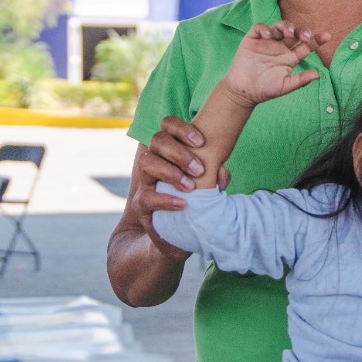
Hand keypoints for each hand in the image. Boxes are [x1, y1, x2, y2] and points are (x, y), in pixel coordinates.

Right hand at [131, 118, 230, 254]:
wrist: (180, 235)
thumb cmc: (196, 201)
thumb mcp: (210, 186)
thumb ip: (217, 176)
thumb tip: (220, 173)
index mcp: (169, 150)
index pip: (167, 126)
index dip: (181, 128)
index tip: (201, 141)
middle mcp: (154, 161)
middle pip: (157, 140)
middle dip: (179, 152)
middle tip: (199, 170)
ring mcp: (145, 182)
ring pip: (146, 162)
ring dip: (170, 172)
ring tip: (190, 187)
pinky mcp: (141, 204)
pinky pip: (147, 197)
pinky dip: (166, 200)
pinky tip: (183, 204)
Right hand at [221, 21, 325, 108]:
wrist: (243, 91)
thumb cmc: (265, 90)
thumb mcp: (284, 86)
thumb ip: (300, 80)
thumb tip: (318, 75)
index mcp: (291, 57)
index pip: (307, 46)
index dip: (317, 40)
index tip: (327, 36)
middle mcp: (281, 47)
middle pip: (295, 33)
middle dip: (301, 31)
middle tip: (304, 36)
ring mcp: (267, 41)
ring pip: (280, 27)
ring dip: (286, 26)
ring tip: (288, 33)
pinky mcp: (253, 39)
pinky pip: (260, 28)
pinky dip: (264, 29)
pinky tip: (267, 36)